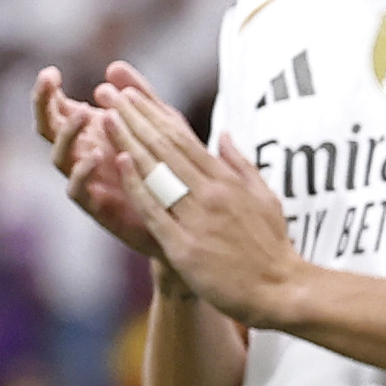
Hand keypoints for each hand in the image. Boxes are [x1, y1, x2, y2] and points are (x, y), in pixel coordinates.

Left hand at [73, 68, 305, 320]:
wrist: (281, 292)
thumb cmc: (273, 250)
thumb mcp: (266, 199)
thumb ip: (242, 166)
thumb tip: (224, 136)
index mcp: (227, 182)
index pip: (182, 139)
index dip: (152, 114)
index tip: (130, 94)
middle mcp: (211, 195)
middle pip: (165, 148)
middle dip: (133, 118)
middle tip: (108, 93)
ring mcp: (197, 220)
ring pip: (156, 173)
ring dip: (127, 141)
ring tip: (104, 117)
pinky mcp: (185, 247)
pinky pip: (155, 211)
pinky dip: (137, 186)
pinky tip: (119, 163)